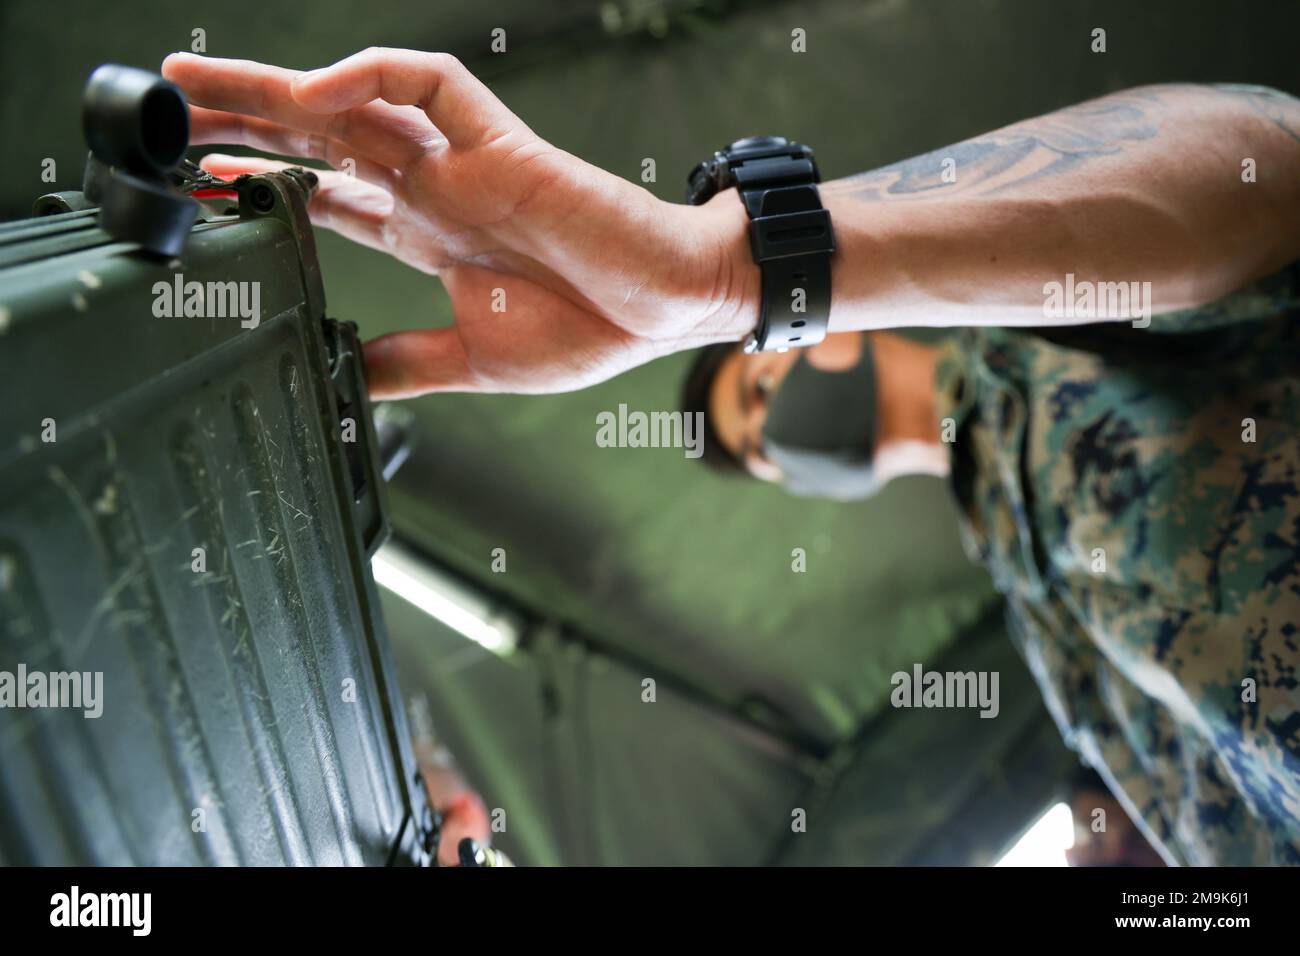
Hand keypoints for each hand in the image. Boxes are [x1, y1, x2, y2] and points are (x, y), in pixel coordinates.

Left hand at [161, 48, 756, 396]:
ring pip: (355, 99)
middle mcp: (436, 190)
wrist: (665, 309)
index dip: (267, 188)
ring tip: (199, 82)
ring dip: (275, 90)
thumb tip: (339, 375)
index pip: (329, 197)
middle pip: (322, 140)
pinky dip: (368, 81)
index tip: (207, 190)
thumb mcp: (472, 361)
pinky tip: (314, 102)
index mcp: (430, 236)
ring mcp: (463, 162)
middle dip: (246, 124)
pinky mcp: (498, 143)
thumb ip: (403, 360)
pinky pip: (427, 83)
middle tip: (171, 111)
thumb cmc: (591, 330)